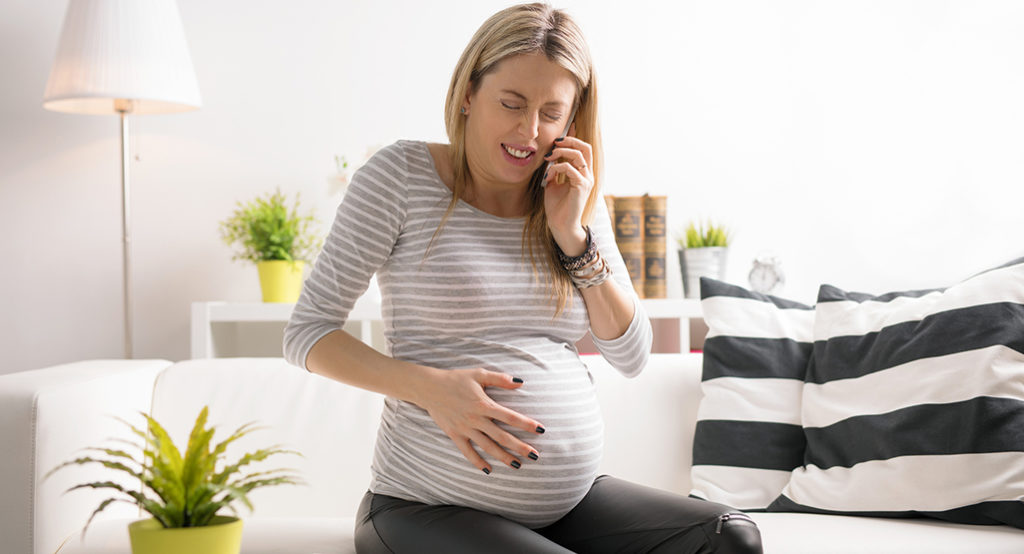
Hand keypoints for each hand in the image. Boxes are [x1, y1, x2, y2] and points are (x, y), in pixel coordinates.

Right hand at [414, 367, 544, 473]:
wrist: (429, 388)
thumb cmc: (456, 379)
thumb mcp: (479, 374)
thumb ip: (500, 379)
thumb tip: (521, 382)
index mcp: (484, 404)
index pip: (510, 416)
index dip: (527, 424)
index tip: (541, 430)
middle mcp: (476, 419)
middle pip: (502, 436)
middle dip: (520, 447)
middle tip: (535, 455)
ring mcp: (465, 429)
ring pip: (488, 447)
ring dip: (503, 457)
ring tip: (517, 465)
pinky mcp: (455, 435)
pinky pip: (468, 452)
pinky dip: (477, 462)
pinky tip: (488, 470)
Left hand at [543, 132, 593, 255]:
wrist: (560, 225)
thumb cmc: (557, 206)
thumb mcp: (553, 183)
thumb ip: (555, 169)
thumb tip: (550, 156)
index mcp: (583, 173)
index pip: (583, 149)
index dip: (574, 137)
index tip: (562, 132)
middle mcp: (588, 175)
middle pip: (585, 147)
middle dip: (569, 140)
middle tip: (554, 143)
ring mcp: (586, 180)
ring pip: (578, 154)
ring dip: (560, 152)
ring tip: (548, 158)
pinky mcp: (582, 186)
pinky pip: (569, 168)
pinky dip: (556, 168)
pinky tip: (548, 177)